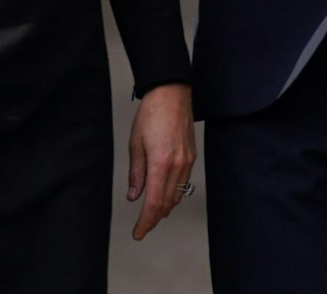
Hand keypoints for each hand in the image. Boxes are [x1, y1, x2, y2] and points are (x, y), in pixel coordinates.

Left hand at [126, 83, 195, 240]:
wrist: (172, 94)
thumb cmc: (151, 114)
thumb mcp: (135, 144)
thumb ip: (136, 173)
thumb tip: (134, 195)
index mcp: (161, 163)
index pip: (154, 203)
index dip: (146, 222)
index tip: (138, 232)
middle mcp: (177, 165)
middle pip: (167, 203)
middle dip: (154, 219)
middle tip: (142, 228)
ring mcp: (187, 161)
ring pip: (177, 195)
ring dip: (165, 209)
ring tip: (152, 216)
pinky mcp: (192, 156)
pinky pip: (183, 183)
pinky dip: (173, 194)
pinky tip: (165, 196)